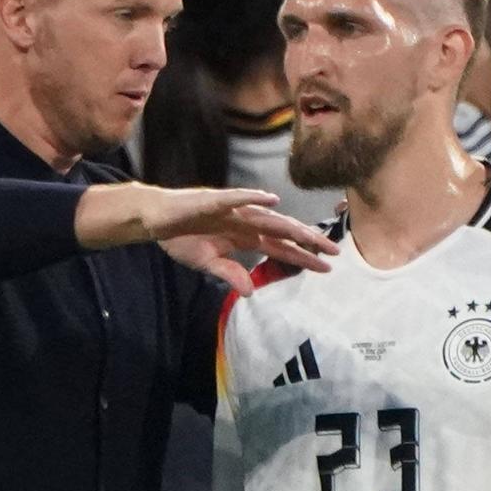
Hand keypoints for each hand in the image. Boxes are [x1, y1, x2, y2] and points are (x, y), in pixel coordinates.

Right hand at [144, 188, 339, 294]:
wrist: (155, 220)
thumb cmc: (181, 238)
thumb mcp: (208, 264)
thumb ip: (230, 274)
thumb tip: (250, 293)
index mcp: (246, 237)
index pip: (282, 248)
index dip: (304, 257)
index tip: (327, 267)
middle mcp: (245, 221)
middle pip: (283, 231)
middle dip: (308, 241)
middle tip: (335, 251)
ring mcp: (232, 210)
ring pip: (267, 216)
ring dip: (290, 224)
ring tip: (311, 233)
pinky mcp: (213, 201)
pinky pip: (236, 198)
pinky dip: (253, 197)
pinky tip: (272, 199)